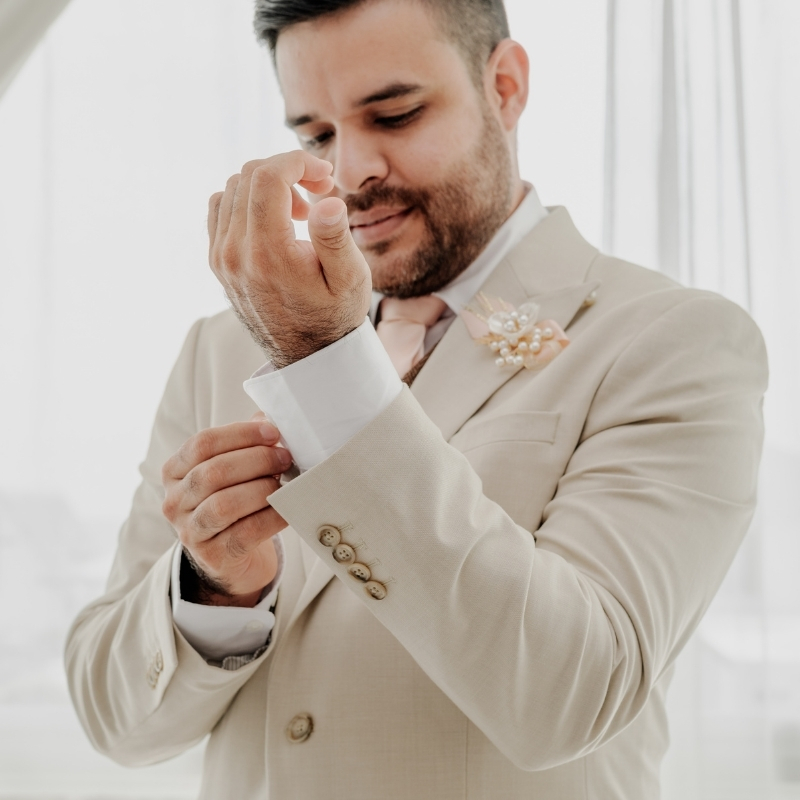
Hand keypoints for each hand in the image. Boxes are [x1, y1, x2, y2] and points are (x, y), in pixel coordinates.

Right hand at [161, 414, 290, 606]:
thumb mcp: (233, 470)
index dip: (241, 434)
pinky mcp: (213, 556)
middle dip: (256, 460)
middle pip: (213, 472)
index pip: (202, 444)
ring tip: (284, 482)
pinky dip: (271, 517)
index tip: (273, 432)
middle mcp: (174, 502)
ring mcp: (190, 531)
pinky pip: (245, 532)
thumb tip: (267, 418)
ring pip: (223, 505)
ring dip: (261, 489)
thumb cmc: (235, 501)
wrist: (232, 557)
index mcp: (175, 471)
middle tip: (285, 457)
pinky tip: (286, 509)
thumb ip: (246, 442)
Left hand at [208, 151, 371, 367]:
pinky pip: (221, 209)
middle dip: (287, 170)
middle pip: (249, 176)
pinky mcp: (218, 262)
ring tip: (300, 210)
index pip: (268, 176)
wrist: (308, 355)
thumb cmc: (335, 315)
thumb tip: (327, 200)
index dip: (298, 162)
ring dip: (268, 185)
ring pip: (232, 188)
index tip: (325, 177)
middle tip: (319, 190)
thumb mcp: (349, 279)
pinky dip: (246, 201)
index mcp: (267, 253)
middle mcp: (234, 253)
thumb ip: (336, 237)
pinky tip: (275, 219)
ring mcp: (221, 258)